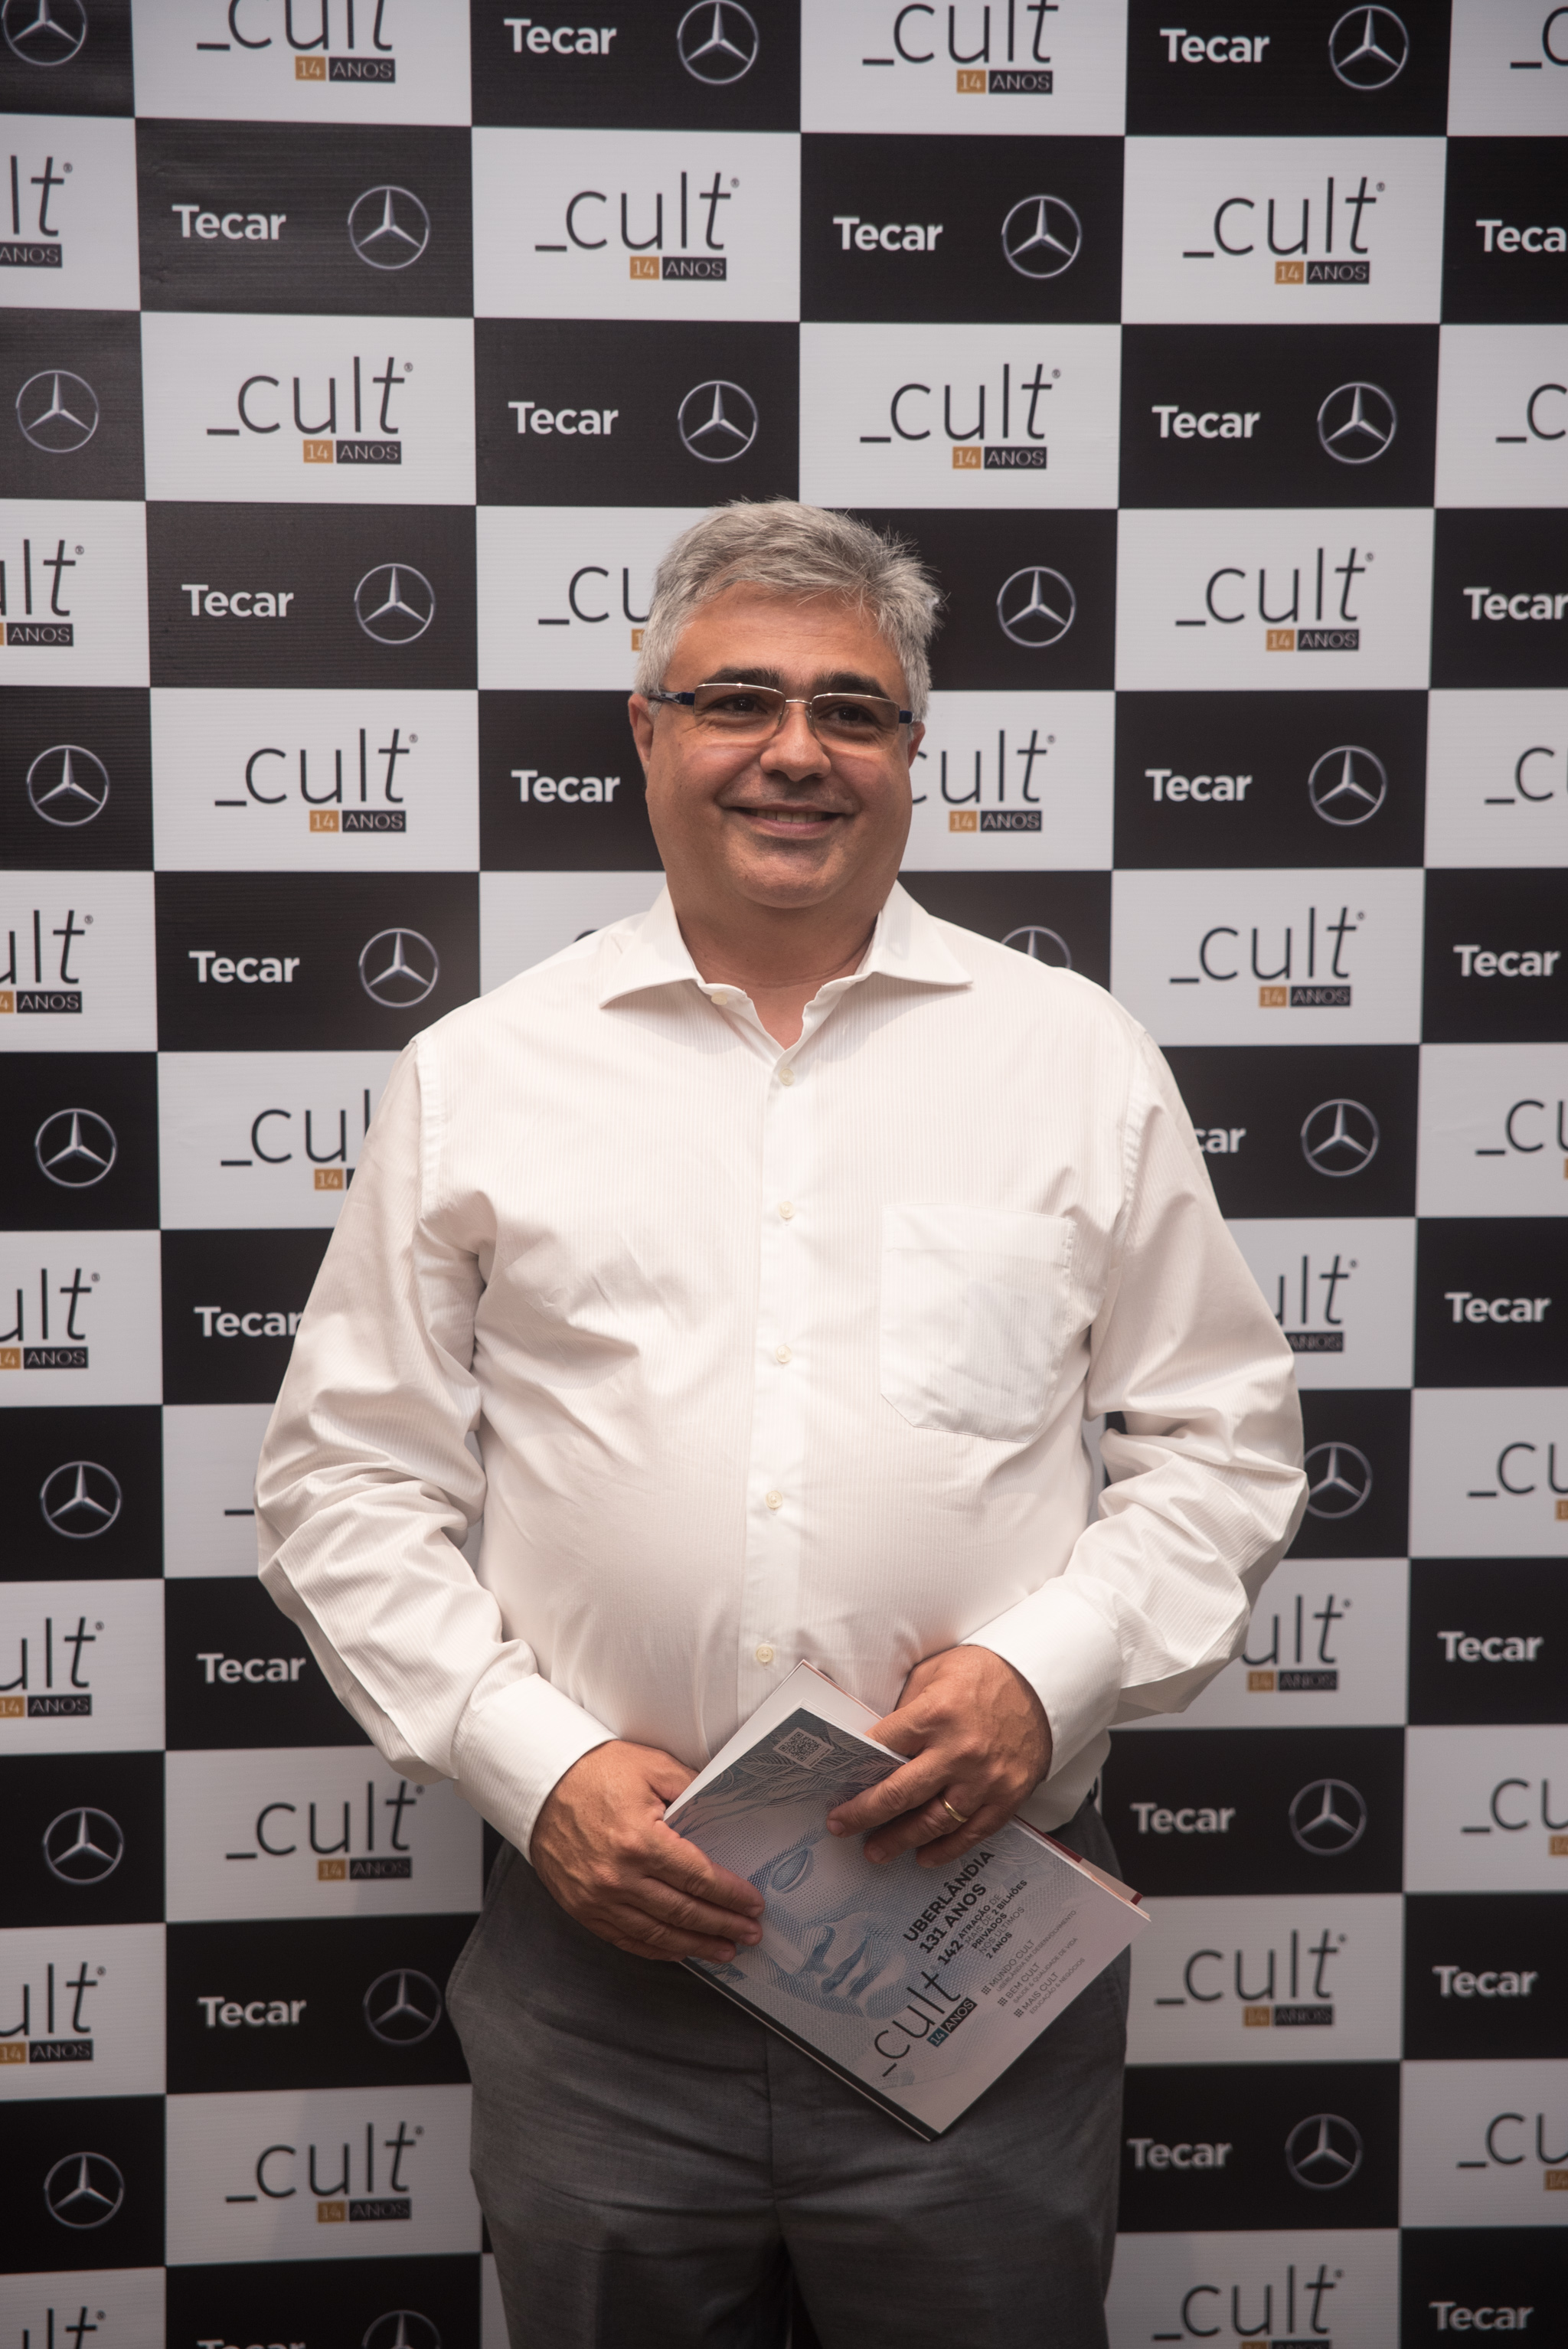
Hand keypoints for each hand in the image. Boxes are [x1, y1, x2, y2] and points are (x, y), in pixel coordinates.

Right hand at [531, 1740, 764, 1963]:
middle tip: (749, 1933)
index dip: (730, 1895)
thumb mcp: (651, 1766)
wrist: (541, 1785)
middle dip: (722, 1926)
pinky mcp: (583, 1908)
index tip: (752, 1904)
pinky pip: (627, 1939)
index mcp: (640, 1841)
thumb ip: (691, 1788)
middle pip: (683, 1912)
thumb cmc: (593, 1772)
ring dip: (695, 1946)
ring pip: (658, 1934)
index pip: (698, 1878)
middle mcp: (619, 1877)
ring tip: (723, 1951)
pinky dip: (657, 1949)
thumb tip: (723, 1808)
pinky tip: (679, 1950)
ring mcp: (598, 1898)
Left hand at [825, 1646, 1051, 1870]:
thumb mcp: (934, 1674)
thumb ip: (905, 1710)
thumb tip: (875, 1744)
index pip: (881, 1748)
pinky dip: (945, 1850)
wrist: (1042, 1683)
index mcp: (935, 1714)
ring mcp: (984, 1779)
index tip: (836, 1785)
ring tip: (876, 1851)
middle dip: (864, 1814)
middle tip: (841, 1826)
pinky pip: (971, 1833)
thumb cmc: (982, 1675)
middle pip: (899, 1793)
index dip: (853, 1768)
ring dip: (899, 1840)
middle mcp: (958, 1751)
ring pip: (932, 1822)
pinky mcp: (1007, 1796)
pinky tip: (924, 1856)